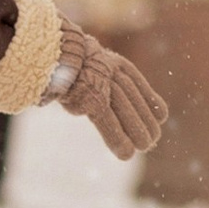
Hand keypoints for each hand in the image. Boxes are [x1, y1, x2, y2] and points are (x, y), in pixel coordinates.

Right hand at [53, 23, 167, 159]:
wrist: (47, 53)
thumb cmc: (56, 63)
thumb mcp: (78, 65)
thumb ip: (89, 77)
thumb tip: (87, 94)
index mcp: (108, 60)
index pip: (134, 80)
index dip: (149, 99)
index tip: (161, 115)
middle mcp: (108, 69)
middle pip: (130, 97)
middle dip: (144, 119)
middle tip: (152, 139)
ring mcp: (100, 82)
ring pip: (124, 109)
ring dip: (135, 131)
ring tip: (143, 148)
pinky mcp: (91, 97)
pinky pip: (107, 120)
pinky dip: (116, 139)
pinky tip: (125, 154)